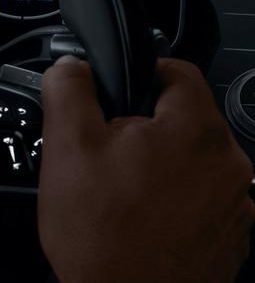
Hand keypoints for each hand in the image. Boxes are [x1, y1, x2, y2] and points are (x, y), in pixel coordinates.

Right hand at [38, 56, 253, 282]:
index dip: (139, 74)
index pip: (177, 71)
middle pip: (184, 119)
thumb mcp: (67, 147)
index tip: (117, 94)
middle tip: (107, 155)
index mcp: (195, 131)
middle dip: (144, 128)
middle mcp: (229, 164)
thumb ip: (69, 91)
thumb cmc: (102, 236)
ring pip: (192, 160)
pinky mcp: (231, 235)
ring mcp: (235, 205)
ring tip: (122, 193)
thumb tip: (71, 66)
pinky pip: (201, 198)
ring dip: (161, 165)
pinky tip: (141, 219)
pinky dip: (174, 200)